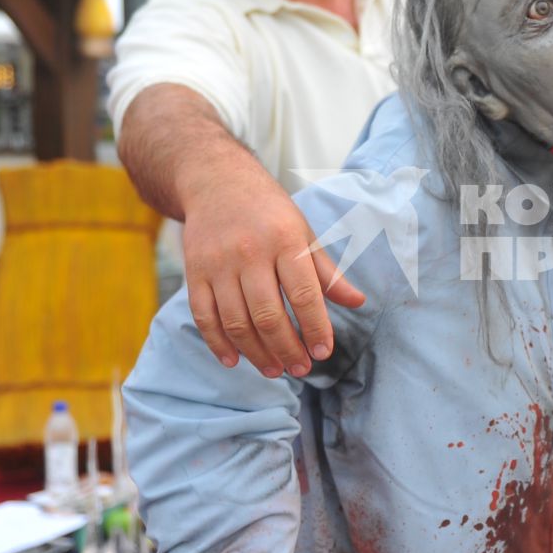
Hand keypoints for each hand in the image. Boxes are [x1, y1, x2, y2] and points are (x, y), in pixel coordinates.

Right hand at [179, 168, 364, 377]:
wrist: (216, 181)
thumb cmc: (269, 212)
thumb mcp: (304, 233)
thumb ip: (327, 272)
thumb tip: (358, 302)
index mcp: (285, 240)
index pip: (304, 294)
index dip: (315, 328)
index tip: (324, 352)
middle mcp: (250, 253)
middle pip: (268, 315)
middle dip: (287, 350)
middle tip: (301, 369)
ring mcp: (218, 264)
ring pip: (236, 321)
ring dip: (256, 353)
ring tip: (274, 370)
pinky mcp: (193, 272)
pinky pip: (204, 316)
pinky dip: (218, 343)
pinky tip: (234, 360)